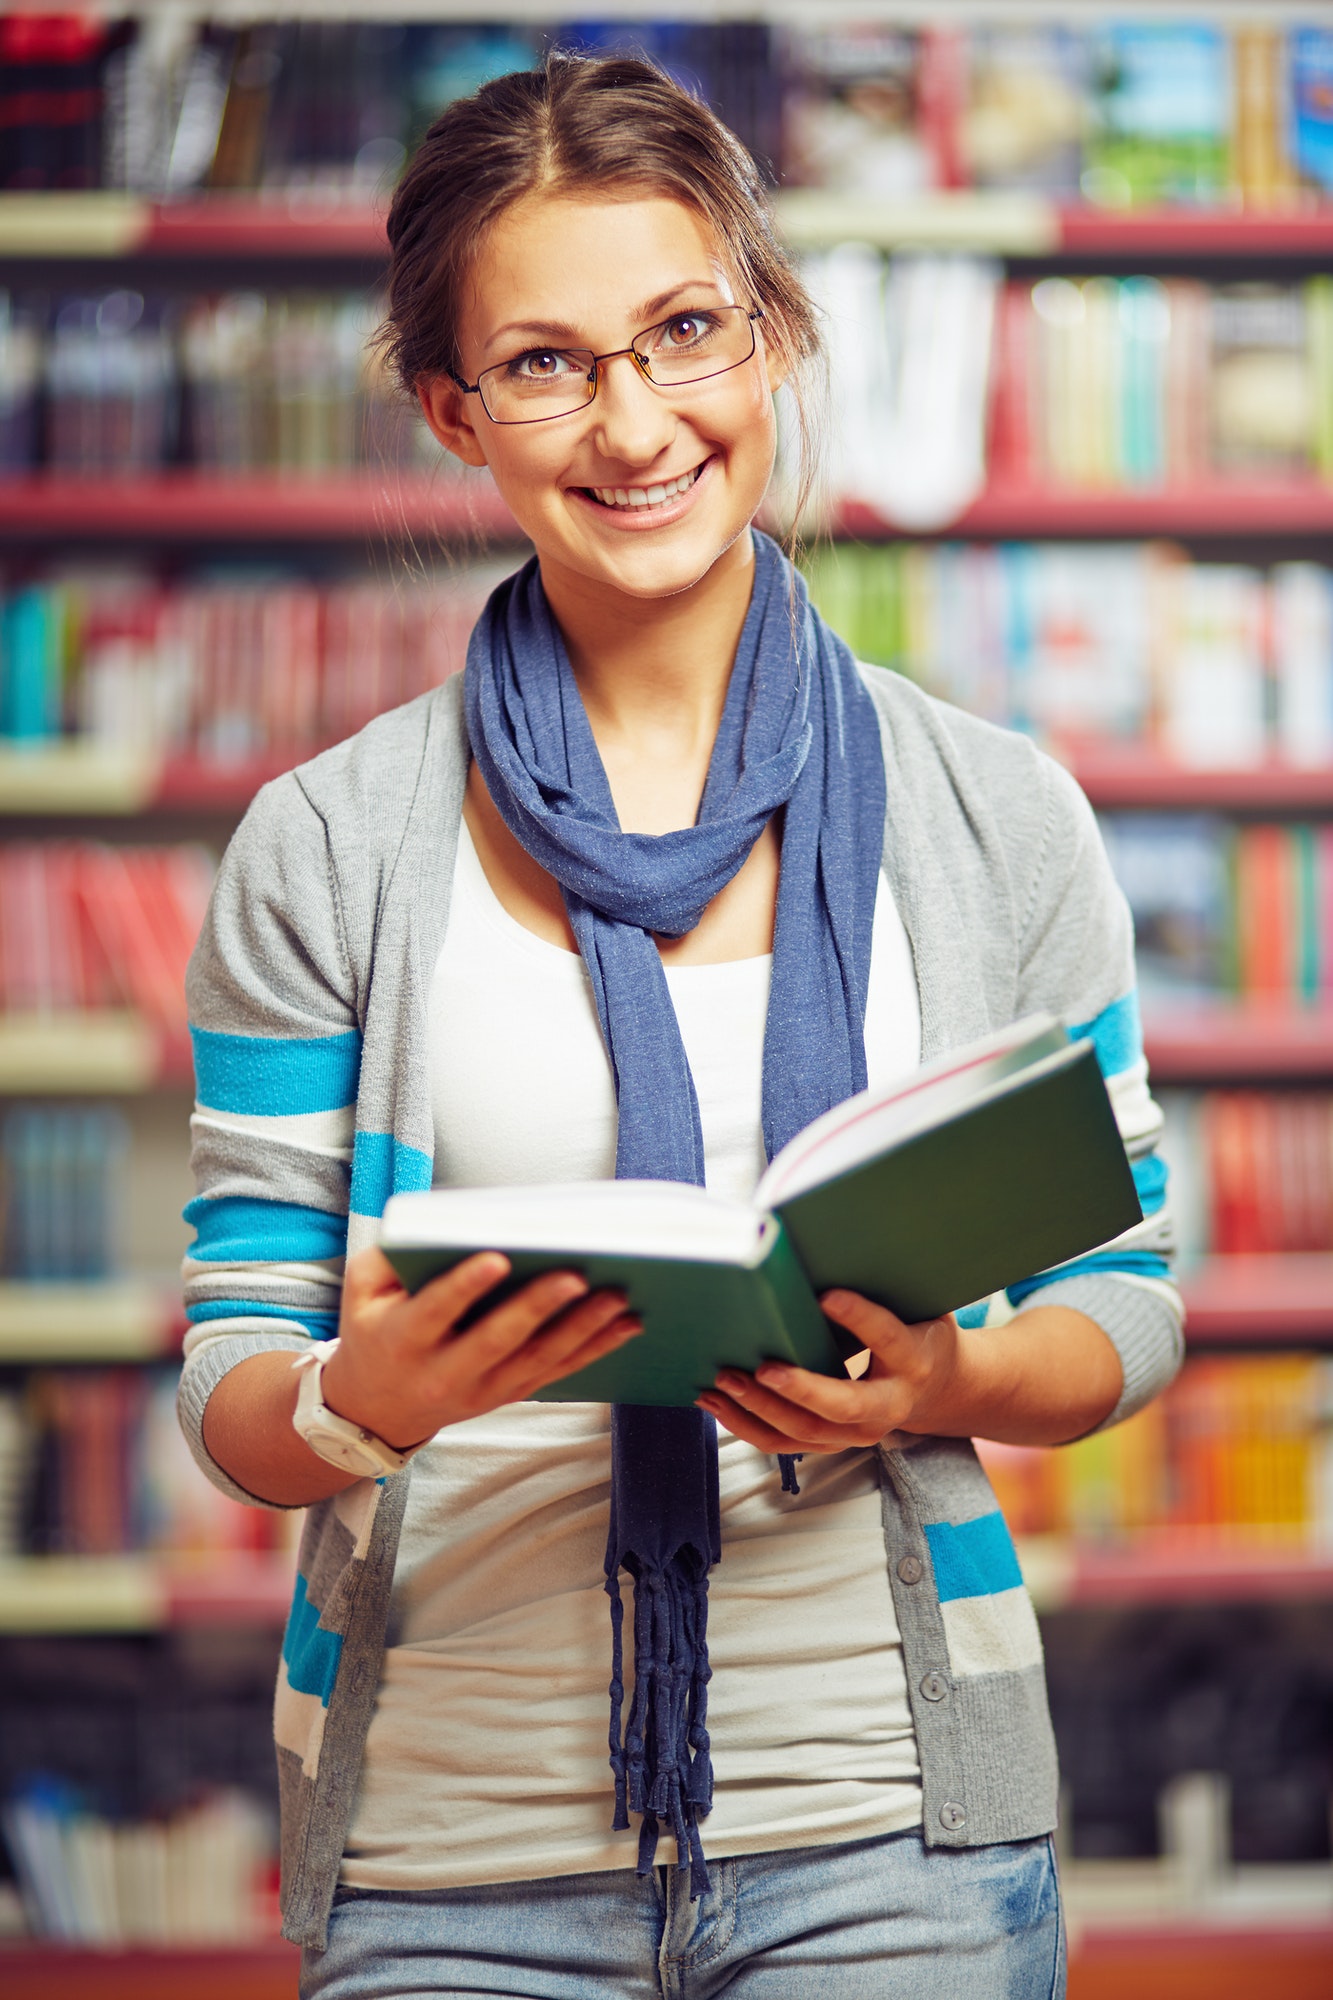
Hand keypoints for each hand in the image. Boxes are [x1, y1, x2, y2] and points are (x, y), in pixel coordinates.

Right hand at [322, 1247, 640, 1450]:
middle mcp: (445, 1372)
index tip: (498, 1257)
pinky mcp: (510, 1394)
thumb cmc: (374, 1329)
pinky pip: (558, 1372)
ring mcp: (481, 1390)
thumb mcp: (362, 1290)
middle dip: (538, 1307)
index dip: (466, 1285)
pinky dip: (596, 1348)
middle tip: (576, 1275)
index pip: (436, 1310)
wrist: (376, 1408)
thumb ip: (393, 1255)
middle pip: (497, 1340)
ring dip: (582, 1329)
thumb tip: (446, 1223)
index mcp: (403, 1339)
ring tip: (618, 1295)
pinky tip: (627, 1324)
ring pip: (539, 1360)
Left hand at [696, 1289, 959, 1455]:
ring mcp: (859, 1431)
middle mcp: (889, 1405)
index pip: (887, 1338)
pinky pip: (784, 1443)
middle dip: (800, 1388)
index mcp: (914, 1360)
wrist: (936, 1387)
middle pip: (843, 1405)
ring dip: (760, 1408)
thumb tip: (834, 1244)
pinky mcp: (832, 1442)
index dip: (859, 1318)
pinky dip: (746, 1425)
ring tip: (724, 1380)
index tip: (826, 1295)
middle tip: (762, 1367)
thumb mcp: (917, 1305)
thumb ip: (886, 1285)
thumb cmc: (917, 1331)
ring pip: (805, 1432)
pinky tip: (717, 1403)